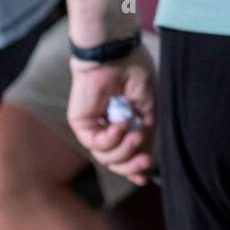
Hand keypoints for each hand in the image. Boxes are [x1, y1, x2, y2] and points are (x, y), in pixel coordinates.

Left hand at [67, 46, 155, 184]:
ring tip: (134, 136)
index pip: (125, 153)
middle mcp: (106, 125)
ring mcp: (93, 125)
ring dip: (124, 151)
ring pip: (105, 157)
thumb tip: (147, 156)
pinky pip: (95, 144)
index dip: (134, 168)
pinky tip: (120, 125)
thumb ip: (147, 133)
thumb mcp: (149, 108)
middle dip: (131, 165)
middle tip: (146, 162)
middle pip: (114, 161)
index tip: (146, 176)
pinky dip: (111, 139)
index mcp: (123, 121)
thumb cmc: (135, 71)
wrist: (117, 53)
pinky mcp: (81, 122)